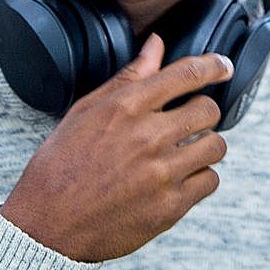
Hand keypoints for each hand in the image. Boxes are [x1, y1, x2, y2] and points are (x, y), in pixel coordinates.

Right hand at [0, 34, 231, 261]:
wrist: (47, 225)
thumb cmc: (60, 165)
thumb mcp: (85, 111)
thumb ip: (128, 77)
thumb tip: (156, 45)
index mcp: (126, 107)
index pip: (186, 74)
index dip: (213, 65)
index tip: (222, 66)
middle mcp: (148, 137)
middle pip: (209, 110)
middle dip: (203, 111)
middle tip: (190, 120)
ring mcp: (162, 174)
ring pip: (216, 147)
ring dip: (205, 145)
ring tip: (186, 150)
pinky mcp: (170, 207)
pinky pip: (210, 181)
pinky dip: (199, 177)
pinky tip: (179, 177)